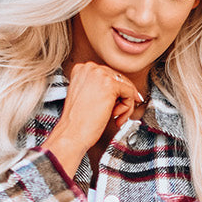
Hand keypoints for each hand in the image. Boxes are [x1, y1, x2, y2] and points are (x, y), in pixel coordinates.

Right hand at [46, 62, 143, 176]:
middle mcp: (90, 68)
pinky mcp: (110, 85)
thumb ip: (99, 88)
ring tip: (115, 117)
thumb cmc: (77, 122)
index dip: (115, 93)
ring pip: (126, 85)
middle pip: (118, 79)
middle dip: (121, 99)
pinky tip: (117, 116)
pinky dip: (128, 107)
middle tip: (116, 114)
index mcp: (82, 69)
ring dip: (125, 104)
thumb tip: (120, 89)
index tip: (118, 103)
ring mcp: (100, 75)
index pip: (108, 75)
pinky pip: (130, 92)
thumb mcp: (87, 97)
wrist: (71, 133)